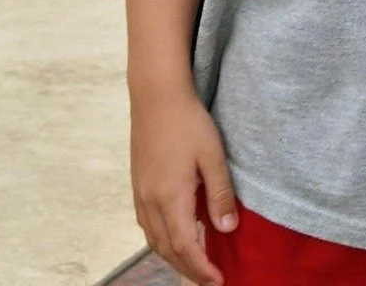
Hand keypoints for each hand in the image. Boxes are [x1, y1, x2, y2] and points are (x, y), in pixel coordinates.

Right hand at [131, 82, 237, 284]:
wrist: (156, 97)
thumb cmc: (188, 122)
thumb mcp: (212, 156)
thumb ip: (220, 194)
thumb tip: (227, 229)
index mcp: (170, 198)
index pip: (184, 247)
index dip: (200, 269)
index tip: (218, 282)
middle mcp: (150, 203)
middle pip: (167, 250)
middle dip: (188, 270)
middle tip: (209, 281)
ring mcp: (141, 196)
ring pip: (155, 240)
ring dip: (174, 257)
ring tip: (195, 265)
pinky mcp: (138, 186)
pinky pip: (148, 226)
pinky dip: (163, 240)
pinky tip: (176, 236)